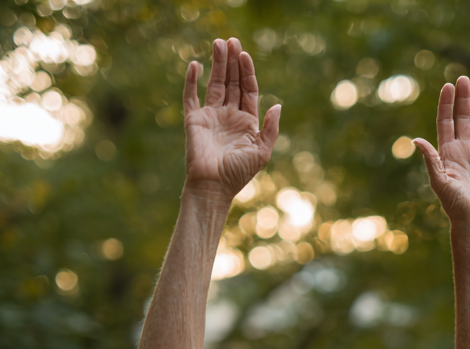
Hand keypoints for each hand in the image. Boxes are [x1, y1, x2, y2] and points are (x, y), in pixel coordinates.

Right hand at [182, 38, 280, 200]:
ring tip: (219, 43)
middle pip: (231, 82)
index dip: (247, 72)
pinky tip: (196, 65)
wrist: (212, 187)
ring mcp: (211, 116)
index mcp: (247, 122)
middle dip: (232, 62)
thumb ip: (270, 129)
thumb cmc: (238, 173)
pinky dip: (192, 80)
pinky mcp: (194, 119)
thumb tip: (278, 106)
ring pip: (214, 84)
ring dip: (216, 64)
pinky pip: (191, 96)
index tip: (245, 55)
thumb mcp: (262, 152)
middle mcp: (229, 116)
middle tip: (232, 40)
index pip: (248, 90)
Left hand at [414, 77, 469, 224]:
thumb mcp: (439, 181)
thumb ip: (430, 159)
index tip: (446, 87)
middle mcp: (461, 151)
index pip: (445, 123)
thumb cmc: (454, 204)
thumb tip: (416, 140)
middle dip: (461, 99)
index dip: (445, 105)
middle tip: (462, 79)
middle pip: (461, 119)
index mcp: (446, 153)